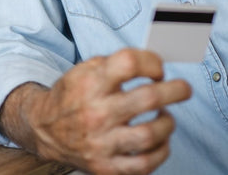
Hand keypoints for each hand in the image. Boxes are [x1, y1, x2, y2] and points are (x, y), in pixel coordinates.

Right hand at [0, 49, 190, 174]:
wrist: (44, 129)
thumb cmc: (72, 96)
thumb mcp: (85, 69)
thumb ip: (117, 63)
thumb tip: (156, 63)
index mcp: (90, 84)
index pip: (129, 63)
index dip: (151, 62)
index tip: (158, 69)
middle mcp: (96, 113)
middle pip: (147, 99)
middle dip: (175, 90)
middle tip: (183, 89)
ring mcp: (101, 143)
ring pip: (149, 134)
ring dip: (167, 123)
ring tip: (166, 117)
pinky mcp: (105, 167)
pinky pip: (144, 165)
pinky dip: (161, 152)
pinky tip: (160, 141)